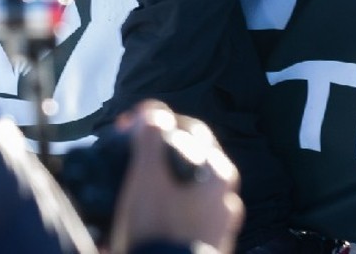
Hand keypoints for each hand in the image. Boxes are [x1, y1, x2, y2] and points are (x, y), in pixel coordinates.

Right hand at [109, 102, 242, 253]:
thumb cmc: (158, 229)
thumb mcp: (147, 177)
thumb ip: (150, 136)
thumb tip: (153, 115)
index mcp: (218, 175)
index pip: (191, 131)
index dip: (156, 122)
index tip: (129, 128)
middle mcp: (226, 199)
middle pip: (189, 160)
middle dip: (158, 153)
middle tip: (131, 154)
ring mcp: (218, 226)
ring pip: (185, 189)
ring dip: (160, 182)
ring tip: (132, 187)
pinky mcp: (206, 247)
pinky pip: (184, 217)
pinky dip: (164, 210)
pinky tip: (143, 214)